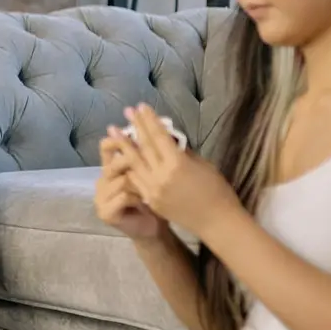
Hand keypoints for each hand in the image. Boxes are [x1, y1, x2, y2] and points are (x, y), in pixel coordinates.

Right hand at [96, 134, 167, 238]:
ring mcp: (101, 198)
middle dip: (131, 157)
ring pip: (121, 178)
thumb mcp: (153, 173)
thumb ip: (150, 154)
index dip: (118, 137)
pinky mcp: (106, 212)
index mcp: (112, 169)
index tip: (134, 130)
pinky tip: (146, 201)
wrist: (151, 229)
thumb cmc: (155, 199)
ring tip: (151, 187)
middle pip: (113, 161)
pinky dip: (137, 197)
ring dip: (139, 182)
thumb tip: (161, 126)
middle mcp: (102, 181)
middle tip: (146, 158)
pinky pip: (123, 196)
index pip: (107, 147)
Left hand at [110, 104, 243, 236]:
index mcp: (177, 164)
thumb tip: (169, 141)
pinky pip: (137, 180)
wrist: (216, 222)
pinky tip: (121, 157)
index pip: (159, 137)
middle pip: (144, 147)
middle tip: (125, 112)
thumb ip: (183, 153)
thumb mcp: (203, 165)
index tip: (141, 107)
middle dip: (134, 128)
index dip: (149, 121)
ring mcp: (153, 189)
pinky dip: (129, 167)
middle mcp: (161, 175)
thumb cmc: (217, 191)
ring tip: (113, 132)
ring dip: (123, 147)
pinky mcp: (150, 200)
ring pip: (135, 164)